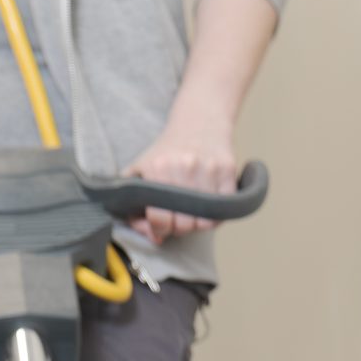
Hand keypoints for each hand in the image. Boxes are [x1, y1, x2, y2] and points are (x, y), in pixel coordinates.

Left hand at [123, 112, 239, 247]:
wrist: (198, 123)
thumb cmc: (166, 153)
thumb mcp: (139, 171)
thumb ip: (133, 208)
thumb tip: (154, 237)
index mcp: (158, 169)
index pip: (160, 219)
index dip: (160, 229)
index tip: (161, 225)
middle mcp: (184, 167)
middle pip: (184, 224)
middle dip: (179, 228)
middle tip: (178, 218)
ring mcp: (208, 168)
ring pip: (205, 222)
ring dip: (198, 223)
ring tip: (192, 211)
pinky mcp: (227, 169)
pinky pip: (224, 211)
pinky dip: (216, 215)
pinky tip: (207, 205)